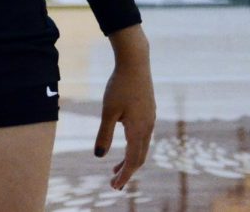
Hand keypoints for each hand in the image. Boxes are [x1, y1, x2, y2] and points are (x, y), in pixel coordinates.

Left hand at [95, 28, 155, 190]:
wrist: (135, 63)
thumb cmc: (119, 86)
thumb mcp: (107, 111)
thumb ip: (104, 134)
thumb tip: (99, 156)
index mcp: (139, 130)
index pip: (133, 161)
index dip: (124, 175)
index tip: (114, 186)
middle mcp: (148, 127)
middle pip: (140, 157)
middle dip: (127, 171)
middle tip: (114, 183)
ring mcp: (150, 119)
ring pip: (142, 146)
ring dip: (130, 159)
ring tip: (115, 168)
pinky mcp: (149, 112)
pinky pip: (144, 136)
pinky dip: (134, 147)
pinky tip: (126, 143)